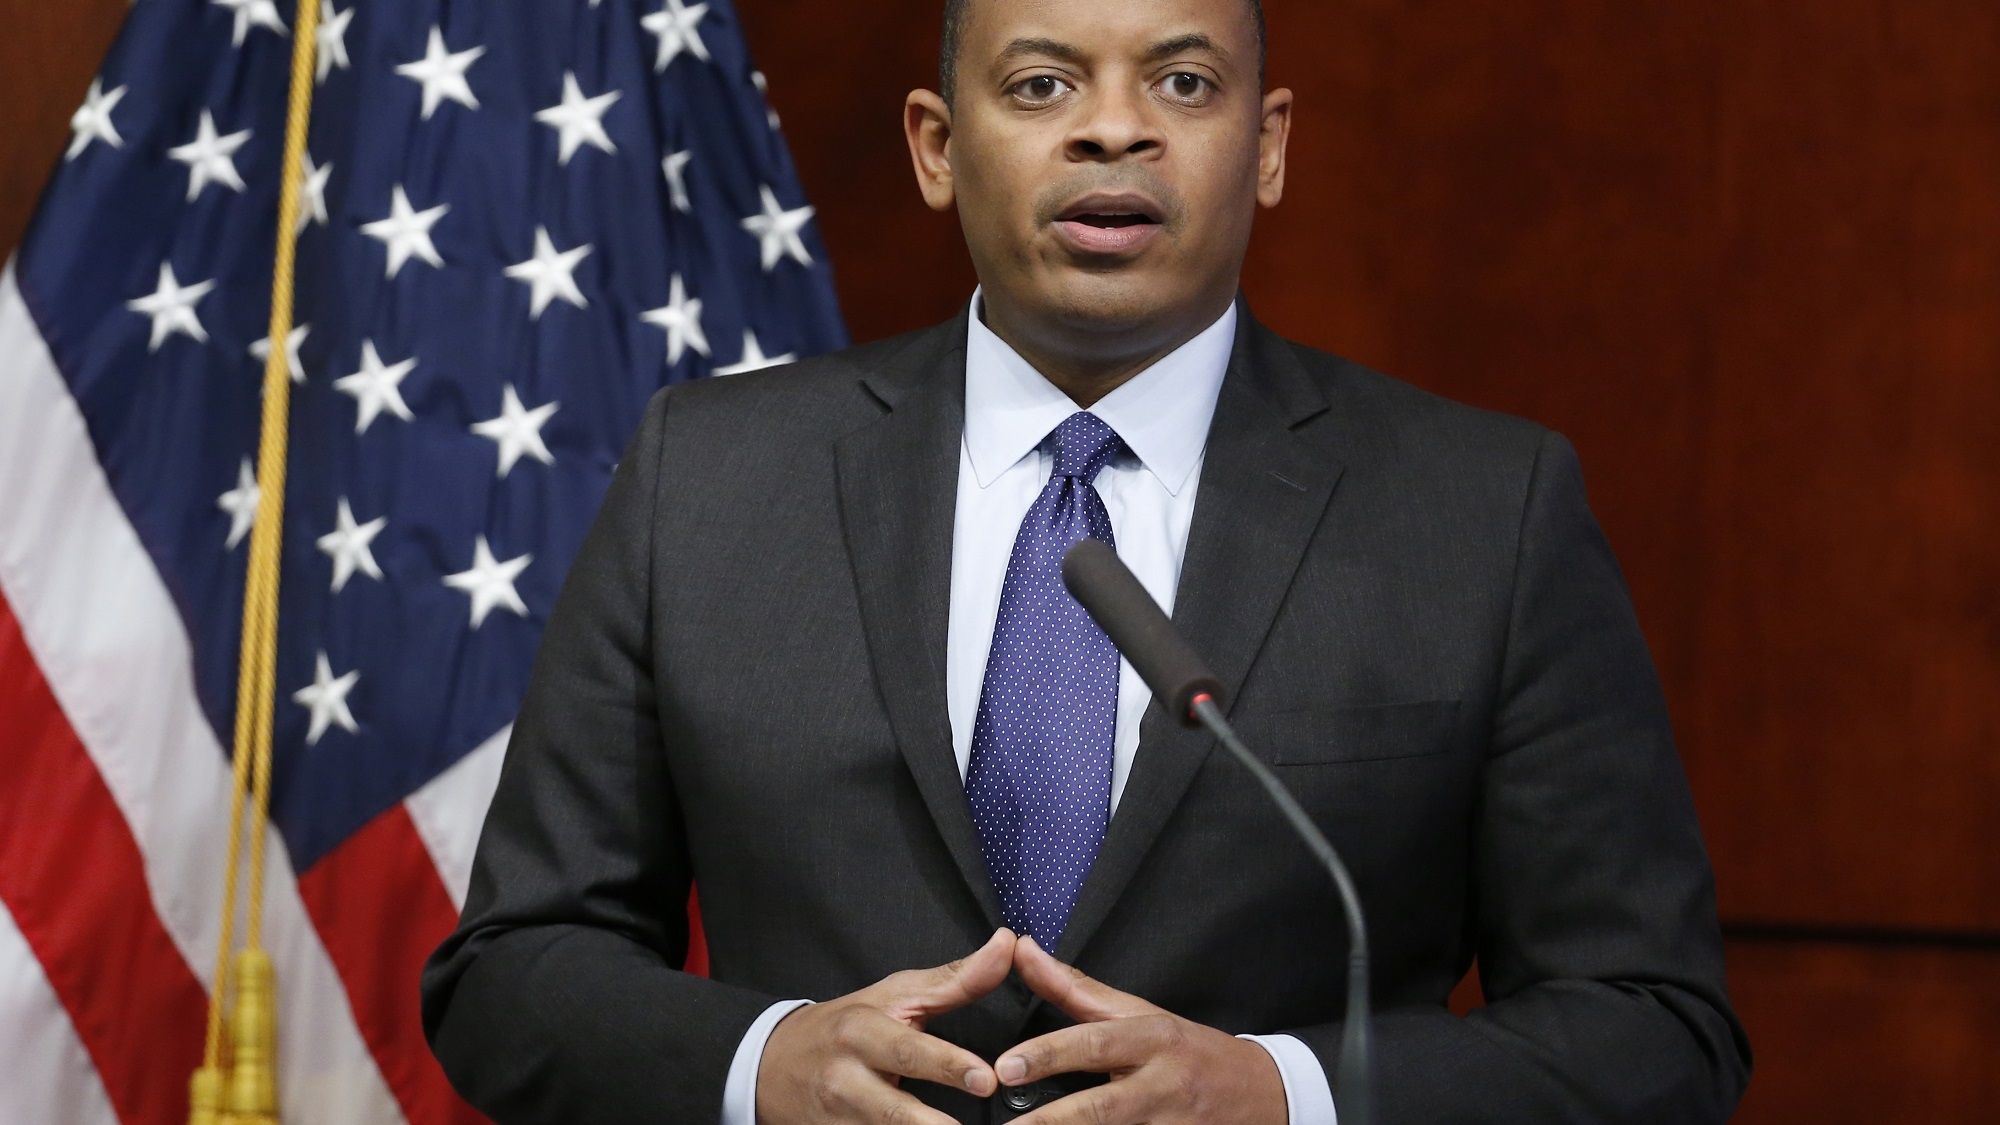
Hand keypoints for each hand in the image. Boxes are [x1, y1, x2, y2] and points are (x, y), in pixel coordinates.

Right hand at [756, 929, 1012, 1124]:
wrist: (774, 1065)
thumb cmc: (849, 1025)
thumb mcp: (895, 995)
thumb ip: (955, 980)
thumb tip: (1007, 944)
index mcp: (862, 1032)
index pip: (908, 1050)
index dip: (947, 1065)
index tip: (985, 1079)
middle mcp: (847, 1079)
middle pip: (894, 1110)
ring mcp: (840, 1118)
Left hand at [996, 935, 1287, 1124]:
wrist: (1263, 1094)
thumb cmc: (1190, 1051)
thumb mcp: (1140, 1014)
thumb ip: (1076, 988)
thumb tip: (1022, 949)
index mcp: (1153, 1039)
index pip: (1095, 1043)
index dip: (1050, 1054)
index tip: (1006, 1066)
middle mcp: (1163, 1085)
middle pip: (1101, 1107)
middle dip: (1052, 1121)